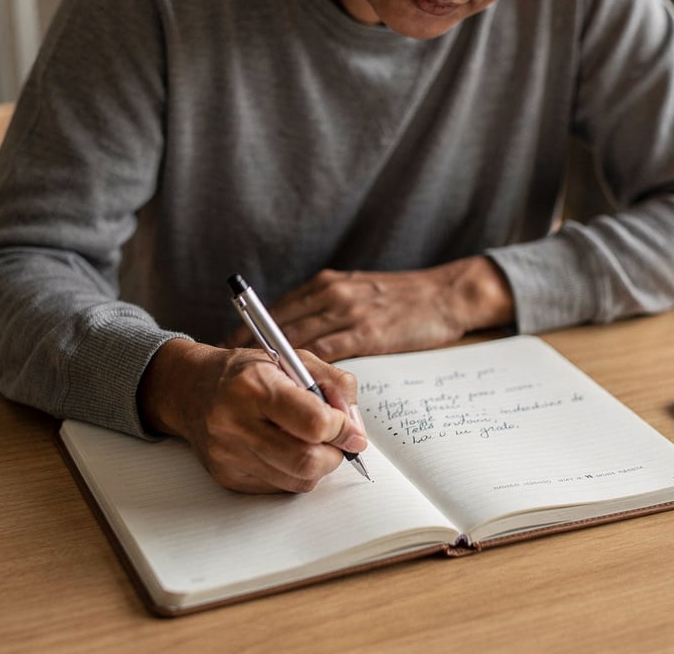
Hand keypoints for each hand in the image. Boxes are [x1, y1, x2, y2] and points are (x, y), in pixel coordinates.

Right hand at [137, 339, 366, 493]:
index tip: (349, 427)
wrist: (190, 389)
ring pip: (298, 480)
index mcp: (255, 385)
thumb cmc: (248, 371)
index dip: (342, 428)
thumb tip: (355, 428)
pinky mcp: (228, 477)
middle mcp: (235, 423)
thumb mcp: (294, 359)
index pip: (314, 423)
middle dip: (335, 454)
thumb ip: (334, 385)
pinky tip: (285, 449)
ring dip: (318, 465)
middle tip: (336, 440)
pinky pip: (281, 488)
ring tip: (310, 441)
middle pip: (307, 460)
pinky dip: (295, 473)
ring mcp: (229, 455)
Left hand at [225, 256, 514, 361]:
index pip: (278, 310)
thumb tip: (300, 337)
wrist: (447, 294)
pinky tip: (292, 389)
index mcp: (328, 284)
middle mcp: (332, 294)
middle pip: (279, 325)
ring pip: (299, 341)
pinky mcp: (369, 332)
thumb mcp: (360, 291)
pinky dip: (307, 373)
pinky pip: (329, 354)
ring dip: (273, 366)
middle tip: (227, 374)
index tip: (226, 351)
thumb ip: (330, 308)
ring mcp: (349, 312)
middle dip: (249, 351)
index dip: (248, 332)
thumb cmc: (406, 298)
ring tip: (252, 388)